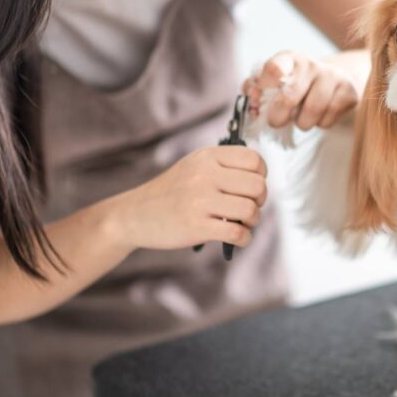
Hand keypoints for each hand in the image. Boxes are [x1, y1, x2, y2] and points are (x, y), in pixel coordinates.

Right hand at [112, 146, 266, 250]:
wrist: (135, 215)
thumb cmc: (172, 191)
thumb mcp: (194, 166)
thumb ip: (224, 165)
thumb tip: (261, 177)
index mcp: (207, 157)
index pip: (254, 160)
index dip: (261, 175)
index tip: (251, 187)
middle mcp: (204, 175)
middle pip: (257, 186)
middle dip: (260, 200)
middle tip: (249, 207)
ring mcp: (200, 200)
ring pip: (250, 210)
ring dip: (254, 221)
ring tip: (244, 223)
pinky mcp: (196, 226)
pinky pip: (237, 233)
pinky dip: (245, 239)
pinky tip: (238, 238)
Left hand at [243, 51, 358, 130]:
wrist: (337, 80)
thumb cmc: (300, 85)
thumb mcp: (277, 83)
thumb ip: (257, 90)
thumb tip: (251, 99)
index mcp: (289, 59)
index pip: (274, 67)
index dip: (265, 85)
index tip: (260, 98)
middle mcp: (311, 64)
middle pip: (289, 96)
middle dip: (278, 116)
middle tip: (277, 121)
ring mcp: (332, 77)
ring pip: (312, 111)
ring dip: (303, 123)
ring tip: (302, 119)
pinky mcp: (349, 92)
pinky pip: (328, 119)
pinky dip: (321, 124)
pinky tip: (320, 116)